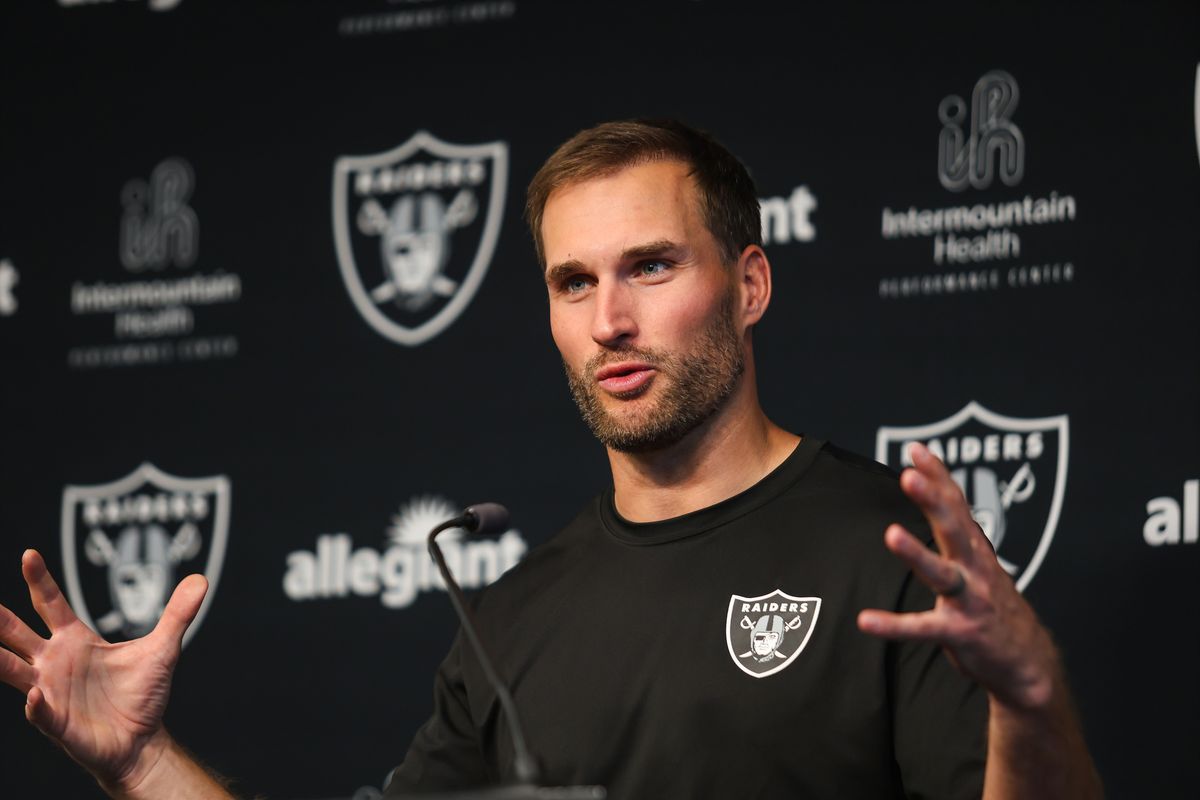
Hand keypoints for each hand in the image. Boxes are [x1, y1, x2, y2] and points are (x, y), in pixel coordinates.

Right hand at [0, 549, 206, 789]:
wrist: (142, 739)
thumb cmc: (143, 694)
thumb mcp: (165, 648)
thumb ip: (178, 613)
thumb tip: (200, 579)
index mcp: (76, 640)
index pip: (51, 604)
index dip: (39, 580)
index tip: (29, 554)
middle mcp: (55, 662)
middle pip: (19, 634)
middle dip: (1, 620)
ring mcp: (52, 692)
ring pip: (14, 672)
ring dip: (1, 660)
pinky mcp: (58, 722)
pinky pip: (40, 712)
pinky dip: (36, 705)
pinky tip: (34, 696)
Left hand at [857, 443, 1059, 709]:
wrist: (1028, 663)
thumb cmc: (994, 605)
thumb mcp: (980, 561)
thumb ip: (959, 530)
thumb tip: (938, 491)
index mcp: (976, 549)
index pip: (958, 505)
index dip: (939, 477)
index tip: (917, 449)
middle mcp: (976, 569)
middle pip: (954, 528)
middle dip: (932, 501)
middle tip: (908, 476)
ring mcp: (969, 600)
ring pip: (941, 573)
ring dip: (916, 553)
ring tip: (891, 533)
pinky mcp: (960, 632)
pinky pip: (922, 628)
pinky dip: (893, 625)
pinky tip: (866, 620)